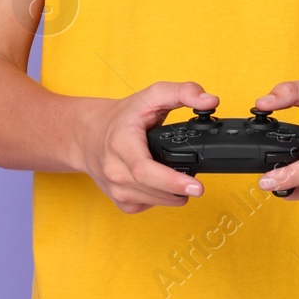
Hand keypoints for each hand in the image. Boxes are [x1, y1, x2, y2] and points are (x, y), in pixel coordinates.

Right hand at [74, 81, 216, 213]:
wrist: (88, 134)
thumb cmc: (122, 117)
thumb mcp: (152, 96)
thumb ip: (184, 92)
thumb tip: (210, 101)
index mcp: (121, 143)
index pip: (145, 170)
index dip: (173, 181)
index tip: (196, 186)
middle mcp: (114, 169)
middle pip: (153, 190)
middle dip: (179, 191)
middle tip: (198, 187)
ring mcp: (114, 188)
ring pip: (153, 201)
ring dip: (173, 196)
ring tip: (183, 183)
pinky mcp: (119, 201)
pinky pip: (146, 206)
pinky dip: (160, 199)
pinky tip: (162, 186)